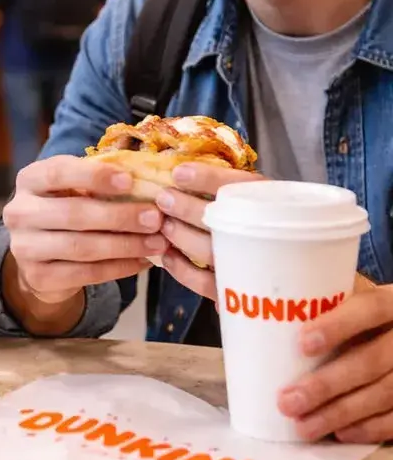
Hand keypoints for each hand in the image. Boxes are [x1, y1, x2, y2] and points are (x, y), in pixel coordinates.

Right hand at [2, 155, 167, 318]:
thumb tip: (148, 180)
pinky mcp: (37, 277)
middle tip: (155, 218)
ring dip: (125, 245)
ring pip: (81, 247)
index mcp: (29, 179)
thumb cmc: (67, 209)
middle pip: (73, 213)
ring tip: (156, 243)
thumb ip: (100, 182)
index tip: (129, 181)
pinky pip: (85, 273)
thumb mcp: (75, 188)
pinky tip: (142, 261)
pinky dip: (118, 268)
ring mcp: (24, 247)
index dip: (94, 176)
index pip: (59, 172)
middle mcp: (19, 211)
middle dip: (119, 216)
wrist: (41, 256)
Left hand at [154, 162, 260, 298]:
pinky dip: (182, 270)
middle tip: (164, 198)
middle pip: (222, 220)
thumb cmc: (267, 222)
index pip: (241, 186)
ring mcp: (250, 265)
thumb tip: (186, 170)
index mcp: (273, 202)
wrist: (294, 271)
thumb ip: (231, 185)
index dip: (208, 178)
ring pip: (209, 251)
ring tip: (165, 224)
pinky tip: (168, 255)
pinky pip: (204, 282)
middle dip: (187, 208)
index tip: (180, 173)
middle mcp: (266, 233)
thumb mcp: (259, 196)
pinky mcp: (236, 289)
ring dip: (181, 236)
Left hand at [278, 279, 392, 442]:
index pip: (371, 308)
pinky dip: (370, 428)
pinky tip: (340, 433)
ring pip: (385, 393)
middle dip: (327, 385)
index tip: (302, 344)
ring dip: (341, 413)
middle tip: (288, 402)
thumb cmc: (369, 316)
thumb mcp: (355, 299)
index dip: (338, 326)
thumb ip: (320, 306)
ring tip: (304, 427)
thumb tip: (245, 316)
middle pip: (372, 360)